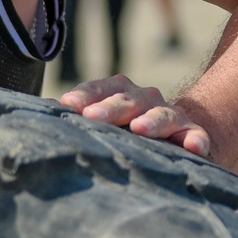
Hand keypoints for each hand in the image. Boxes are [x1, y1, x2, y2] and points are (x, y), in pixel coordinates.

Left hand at [58, 75, 214, 158]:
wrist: (176, 135)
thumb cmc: (125, 130)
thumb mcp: (101, 122)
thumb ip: (76, 117)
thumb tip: (41, 113)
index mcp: (119, 93)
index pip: (100, 89)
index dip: (84, 95)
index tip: (66, 104)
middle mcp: (145, 99)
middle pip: (127, 100)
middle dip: (110, 108)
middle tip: (92, 117)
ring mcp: (171, 115)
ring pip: (162, 114)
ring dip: (152, 121)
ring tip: (140, 129)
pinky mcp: (193, 135)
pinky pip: (196, 136)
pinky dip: (196, 140)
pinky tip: (195, 149)